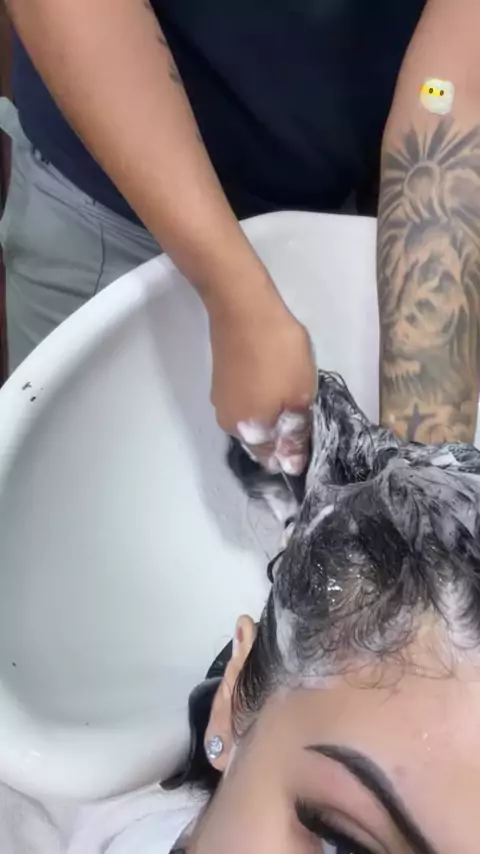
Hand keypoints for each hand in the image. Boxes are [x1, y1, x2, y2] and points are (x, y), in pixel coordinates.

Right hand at [209, 290, 316, 473]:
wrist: (243, 307)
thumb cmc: (277, 354)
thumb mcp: (299, 396)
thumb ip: (296, 433)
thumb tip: (292, 465)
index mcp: (246, 432)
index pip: (273, 458)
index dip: (294, 449)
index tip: (309, 427)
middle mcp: (228, 422)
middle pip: (262, 436)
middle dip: (283, 427)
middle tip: (304, 402)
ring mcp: (221, 398)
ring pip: (254, 414)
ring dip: (272, 407)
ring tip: (291, 383)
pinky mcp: (221, 377)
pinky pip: (246, 396)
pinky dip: (261, 391)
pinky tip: (274, 373)